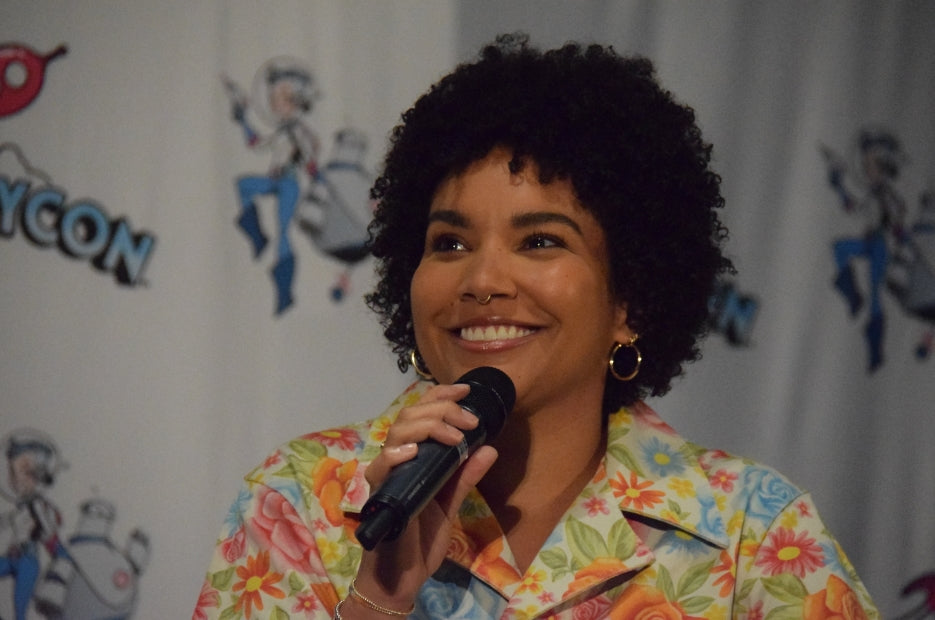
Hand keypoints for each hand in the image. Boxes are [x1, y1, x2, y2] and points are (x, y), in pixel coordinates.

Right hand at [352, 383, 498, 612]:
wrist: (404, 576)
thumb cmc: (421, 539)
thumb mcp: (450, 502)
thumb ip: (466, 475)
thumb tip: (490, 447)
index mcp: (414, 457)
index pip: (421, 414)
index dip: (441, 397)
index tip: (466, 391)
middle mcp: (397, 460)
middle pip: (410, 417)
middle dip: (442, 410)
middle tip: (469, 422)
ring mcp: (387, 475)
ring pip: (397, 434)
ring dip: (428, 427)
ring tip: (453, 435)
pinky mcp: (380, 494)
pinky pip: (381, 467)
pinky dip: (396, 455)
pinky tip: (414, 453)